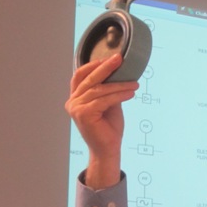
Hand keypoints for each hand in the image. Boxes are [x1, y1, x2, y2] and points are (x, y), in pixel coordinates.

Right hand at [65, 54, 139, 188]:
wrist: (108, 149)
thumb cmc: (108, 128)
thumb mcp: (109, 104)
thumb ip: (108, 90)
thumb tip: (119, 72)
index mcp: (76, 98)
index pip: (80, 76)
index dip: (93, 65)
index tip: (109, 58)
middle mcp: (72, 102)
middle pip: (90, 80)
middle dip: (106, 68)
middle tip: (119, 58)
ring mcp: (76, 108)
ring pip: (99, 90)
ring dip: (119, 84)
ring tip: (134, 83)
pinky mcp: (84, 114)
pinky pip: (104, 100)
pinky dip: (119, 95)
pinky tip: (131, 92)